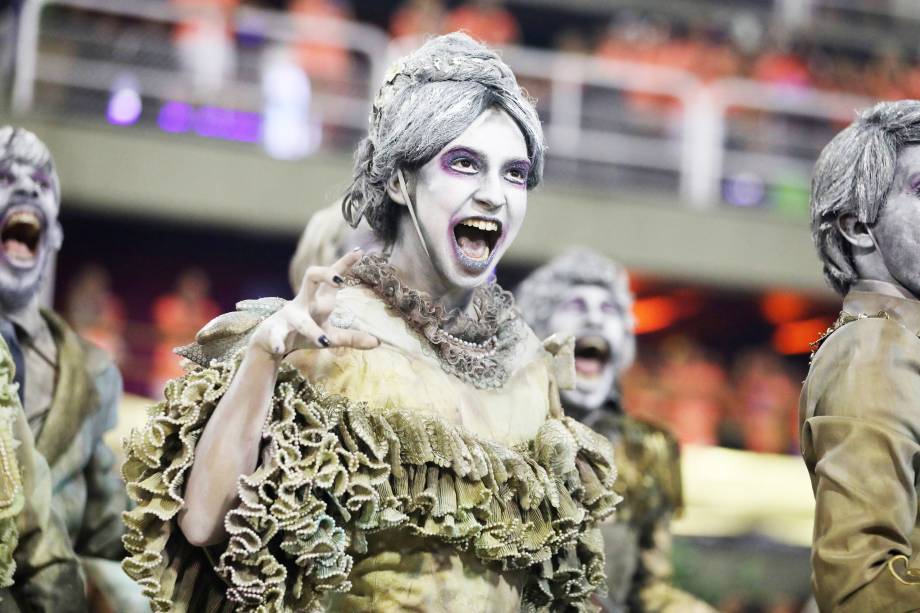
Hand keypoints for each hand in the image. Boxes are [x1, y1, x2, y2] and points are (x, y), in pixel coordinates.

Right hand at [248, 250, 379, 358]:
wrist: (270, 342)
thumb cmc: (303, 333)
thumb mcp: (330, 335)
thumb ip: (352, 337)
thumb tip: (377, 342)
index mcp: (318, 300)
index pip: (332, 277)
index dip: (345, 264)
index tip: (360, 252)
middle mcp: (303, 302)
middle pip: (311, 277)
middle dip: (325, 275)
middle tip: (340, 281)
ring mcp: (289, 316)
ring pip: (298, 317)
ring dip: (310, 329)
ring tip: (323, 341)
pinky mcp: (275, 332)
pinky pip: (276, 335)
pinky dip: (278, 341)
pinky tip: (281, 349)